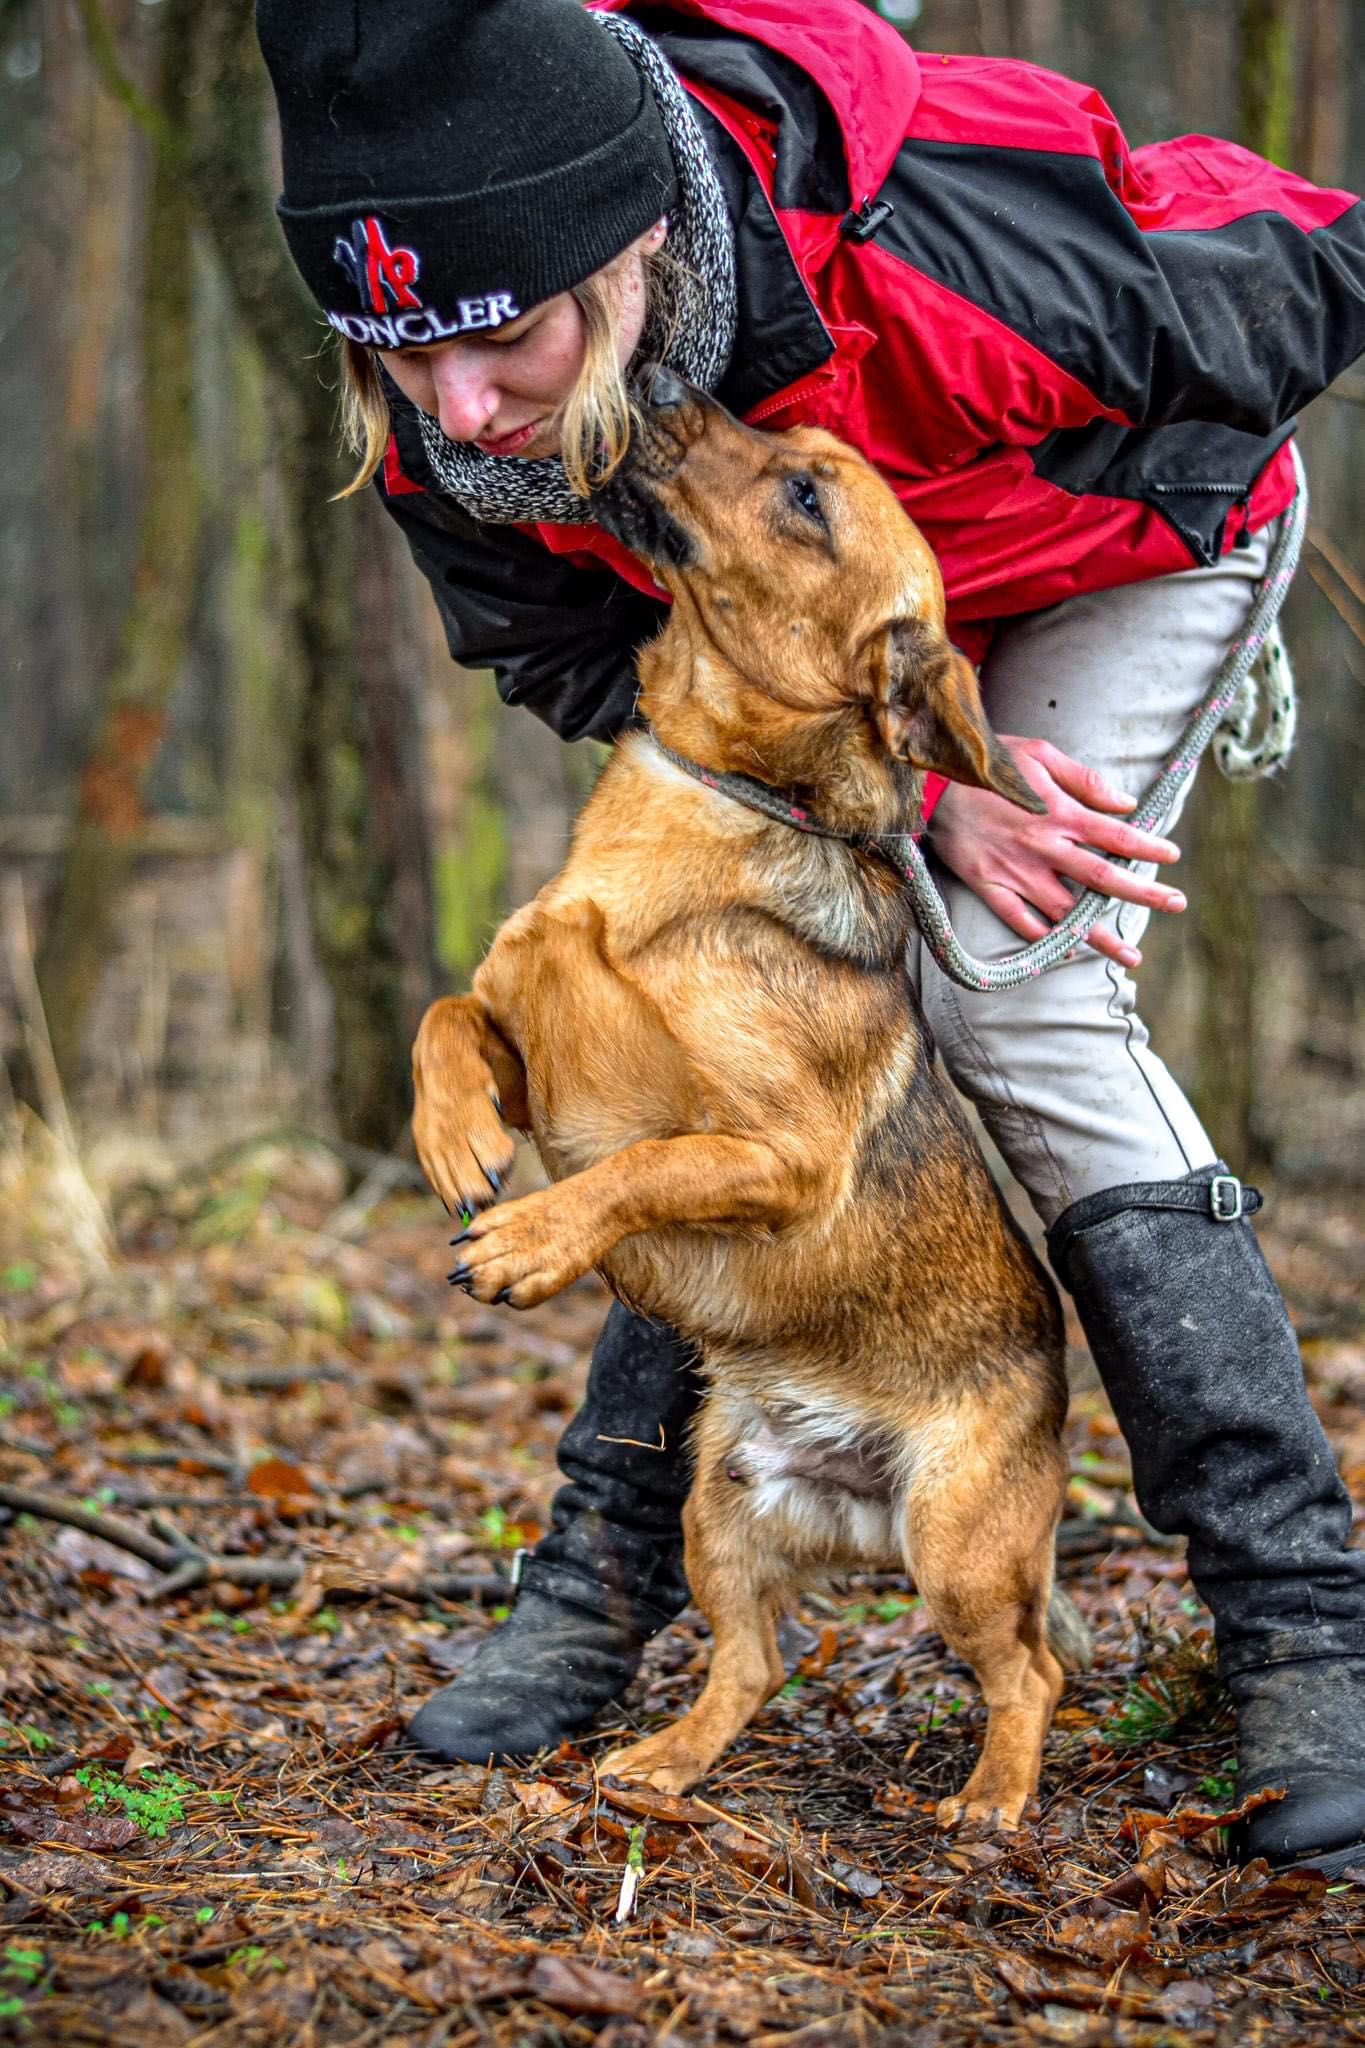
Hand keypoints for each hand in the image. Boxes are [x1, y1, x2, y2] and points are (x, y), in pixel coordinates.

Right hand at [928, 738, 1185, 969]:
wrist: (929, 783)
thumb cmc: (987, 764)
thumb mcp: (1039, 755)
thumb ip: (1085, 780)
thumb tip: (1127, 802)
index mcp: (1059, 813)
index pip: (1116, 835)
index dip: (1149, 847)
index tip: (1172, 856)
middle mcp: (1043, 848)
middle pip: (1102, 878)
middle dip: (1143, 894)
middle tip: (1177, 905)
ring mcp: (1015, 872)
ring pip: (1066, 912)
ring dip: (1100, 936)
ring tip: (1129, 956)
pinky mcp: (988, 886)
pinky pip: (1021, 922)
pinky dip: (1045, 940)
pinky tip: (1067, 952)